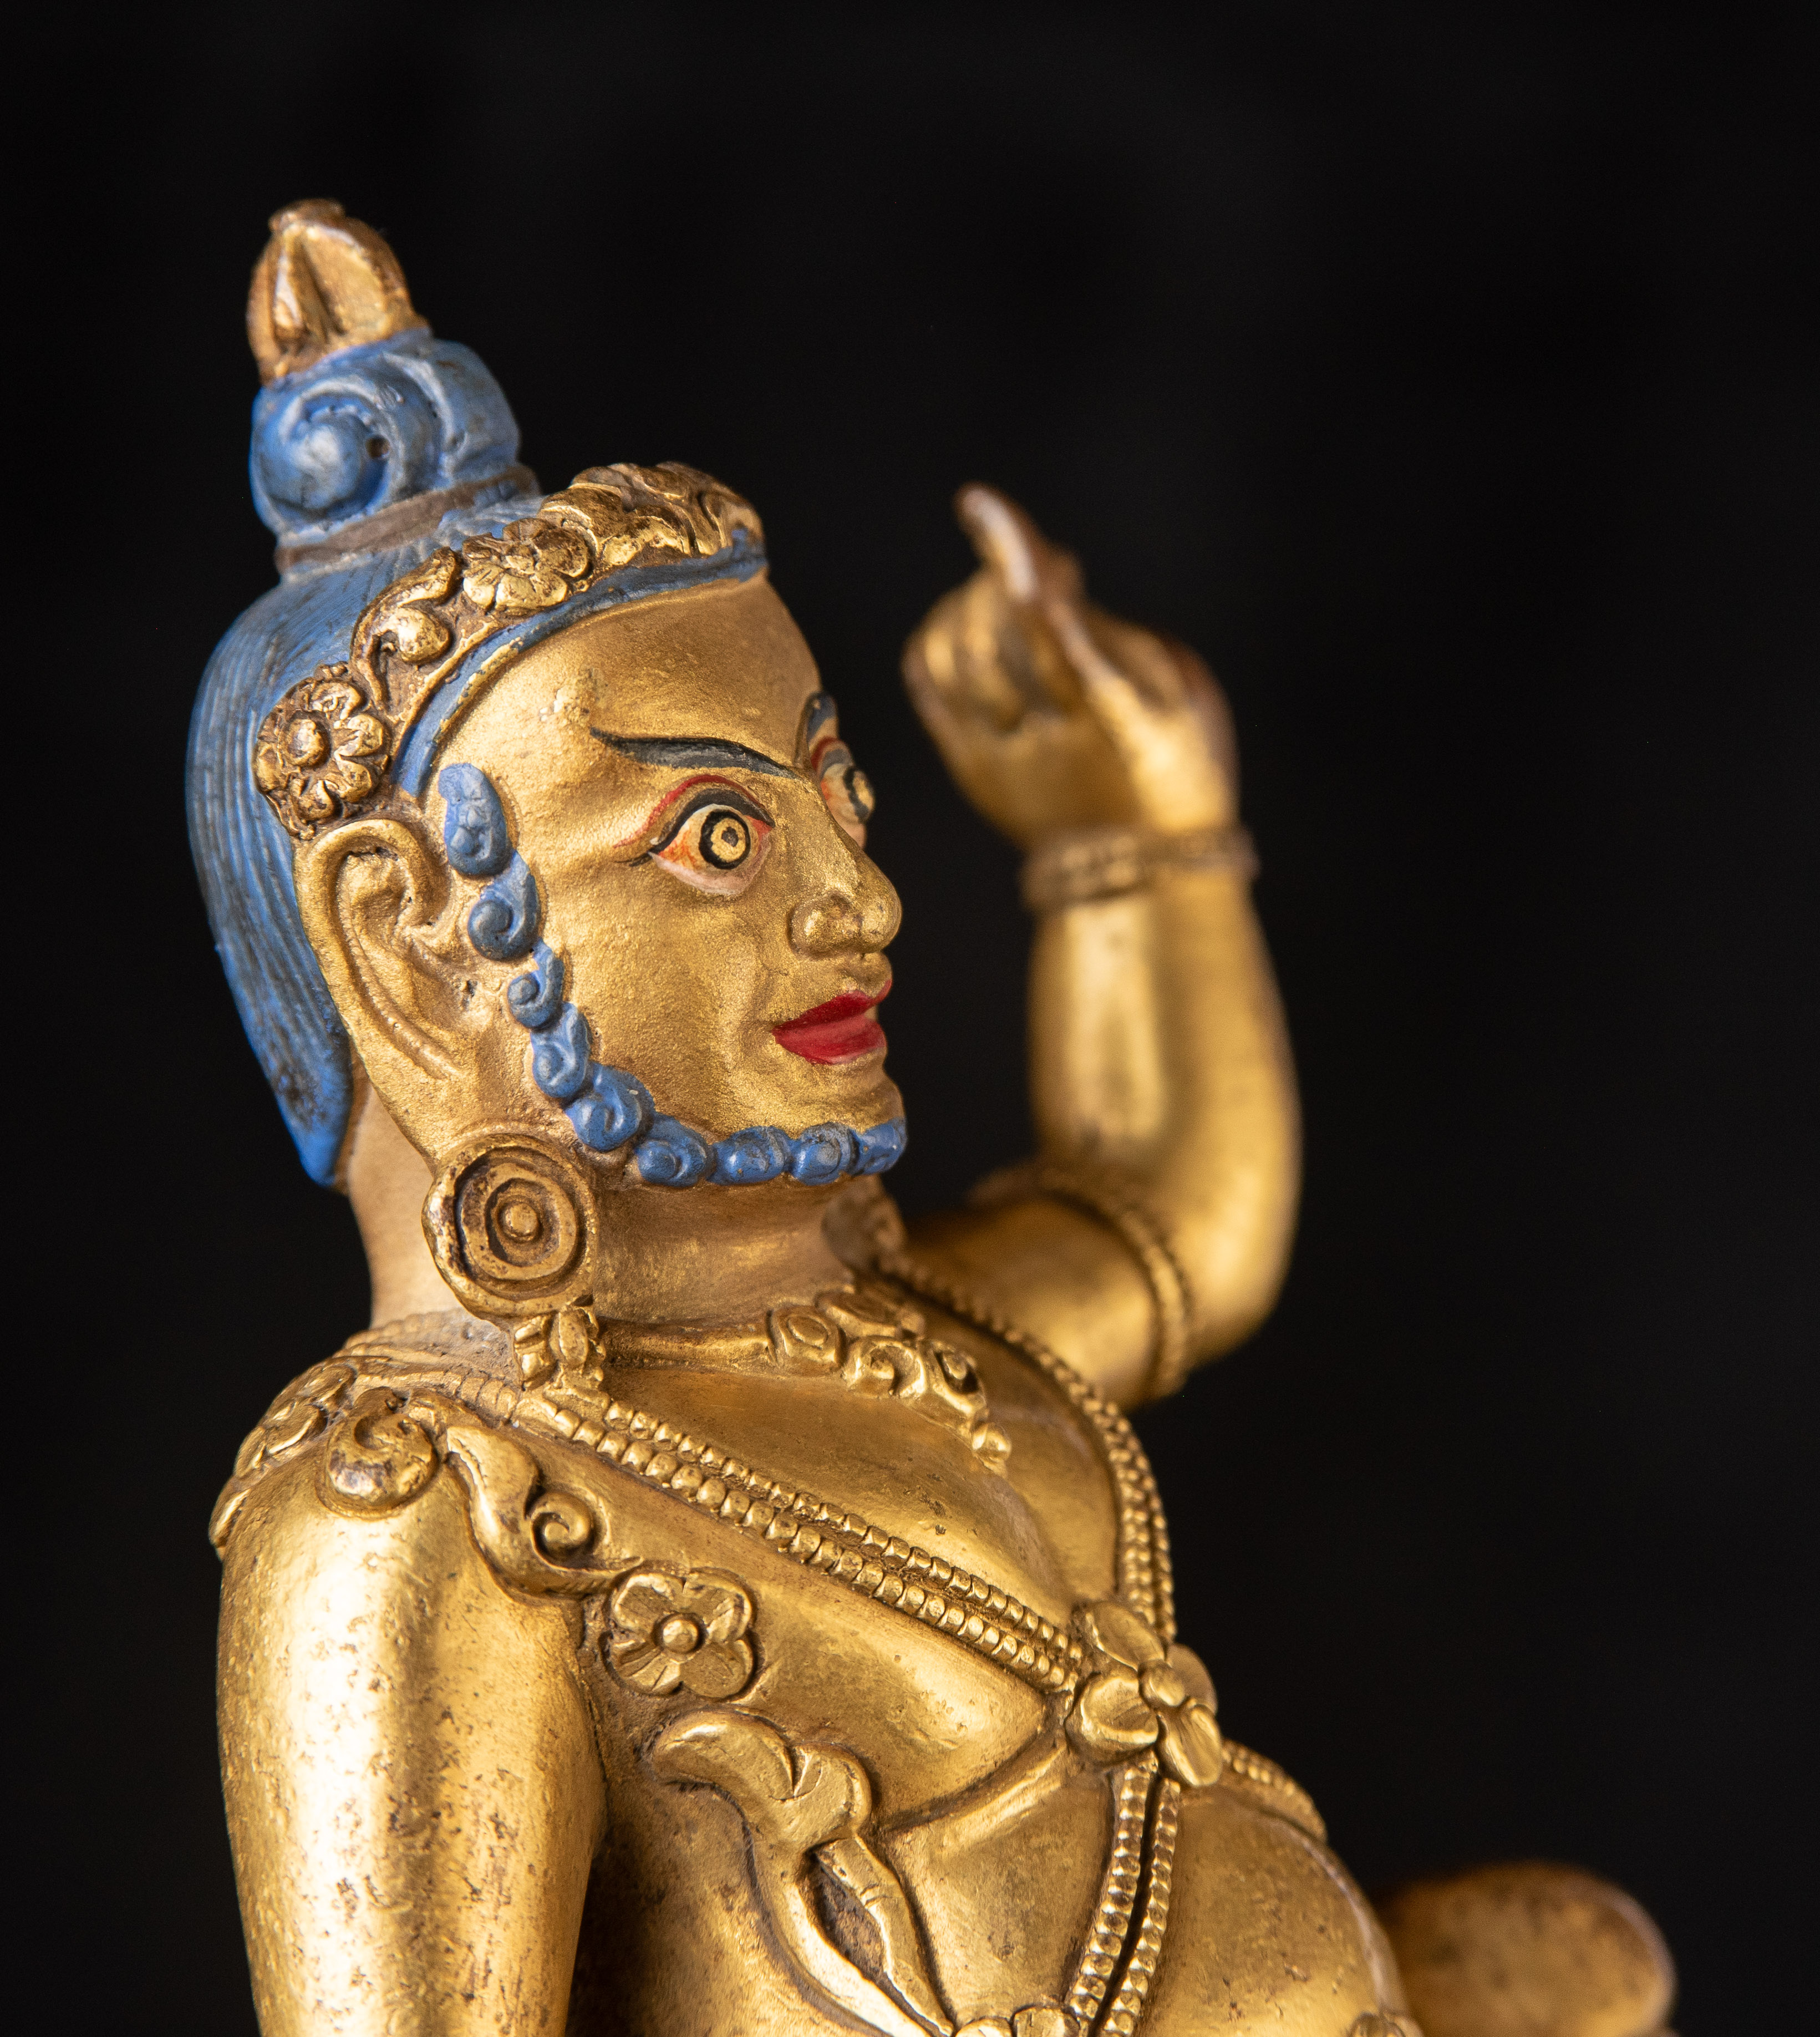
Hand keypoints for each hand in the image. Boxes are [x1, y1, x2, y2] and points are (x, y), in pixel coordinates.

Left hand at [903, 486, 1237, 847]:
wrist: (1141, 876)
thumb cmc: (1177, 763)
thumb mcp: (1183, 693)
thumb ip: (1116, 635)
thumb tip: (1047, 581)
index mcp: (1118, 717)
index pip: (1051, 624)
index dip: (1014, 558)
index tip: (981, 505)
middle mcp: (1053, 740)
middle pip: (996, 634)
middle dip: (1004, 575)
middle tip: (1036, 566)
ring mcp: (1004, 760)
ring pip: (957, 658)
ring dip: (969, 603)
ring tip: (1001, 594)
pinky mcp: (972, 772)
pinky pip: (929, 688)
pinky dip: (936, 639)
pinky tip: (961, 623)